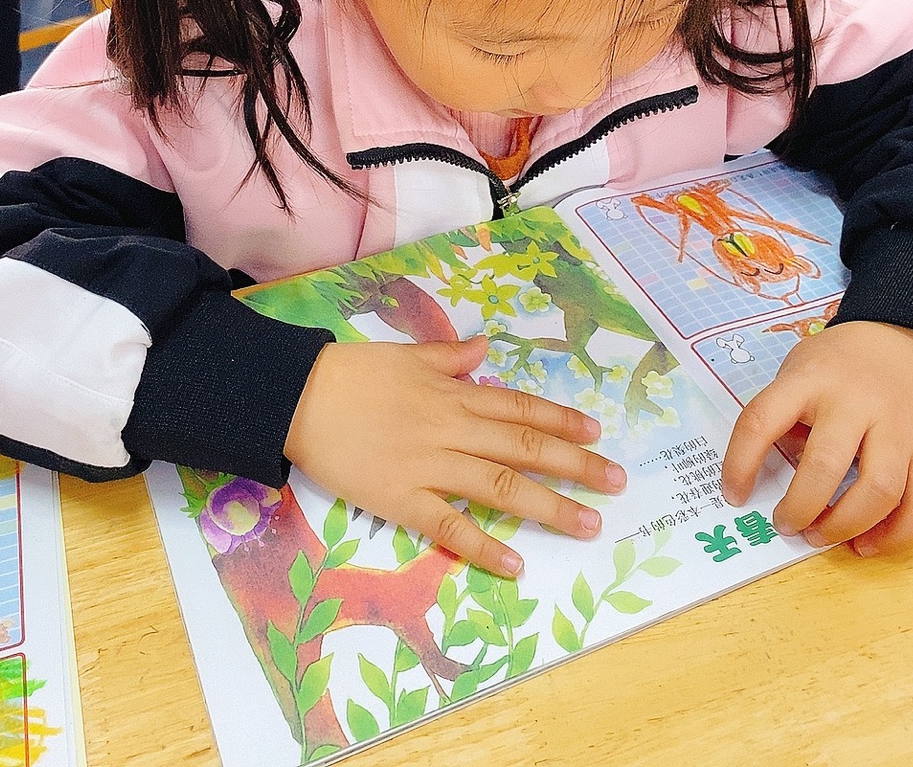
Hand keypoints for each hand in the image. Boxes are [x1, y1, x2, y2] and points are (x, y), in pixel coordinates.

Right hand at [285, 336, 626, 576]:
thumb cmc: (351, 372)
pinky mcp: (401, 500)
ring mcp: (428, 466)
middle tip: (616, 483)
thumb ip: (450, 355)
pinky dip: (484, 546)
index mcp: (453, 392)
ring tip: (587, 524)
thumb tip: (486, 347)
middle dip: (575, 465)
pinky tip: (516, 564)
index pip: (519, 407)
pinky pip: (449, 526)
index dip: (561, 419)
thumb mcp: (406, 354)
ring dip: (547, 506)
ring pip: (499, 486)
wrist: (296, 396)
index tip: (596, 432)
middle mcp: (450, 428)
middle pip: (523, 447)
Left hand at [723, 320, 912, 556]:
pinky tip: (866, 543)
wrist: (898, 340)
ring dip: (845, 525)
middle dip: (800, 507)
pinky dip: (893, 534)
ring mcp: (897, 426)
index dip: (740, 464)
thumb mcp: (799, 370)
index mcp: (809, 379)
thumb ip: (786, 415)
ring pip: (879, 490)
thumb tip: (777, 475)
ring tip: (820, 536)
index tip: (733, 494)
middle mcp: (855, 402)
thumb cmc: (837, 363)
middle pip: (825, 465)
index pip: (761, 421)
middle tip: (785, 525)